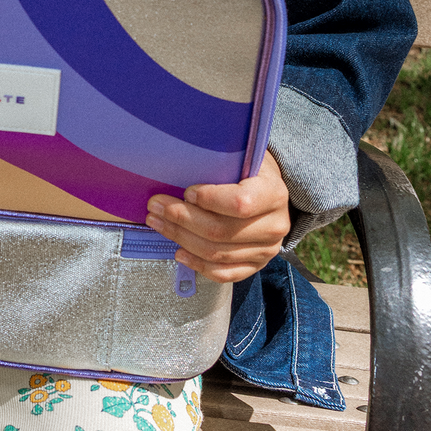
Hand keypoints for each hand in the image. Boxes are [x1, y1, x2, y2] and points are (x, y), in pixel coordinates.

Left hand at [145, 150, 290, 283]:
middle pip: (221, 230)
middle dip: (182, 218)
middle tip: (155, 206)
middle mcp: (275, 225)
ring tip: (157, 223)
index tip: (187, 192)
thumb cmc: (247, 170)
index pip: (240, 203)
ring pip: (217, 252)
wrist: (269, 192)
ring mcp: (267, 250)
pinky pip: (225, 273)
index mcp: (273, 193)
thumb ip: (219, 162)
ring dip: (181, 238)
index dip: (210, 199)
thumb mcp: (241, 157)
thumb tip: (179, 165)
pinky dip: (198, 264)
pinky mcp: (256, 265)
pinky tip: (179, 252)